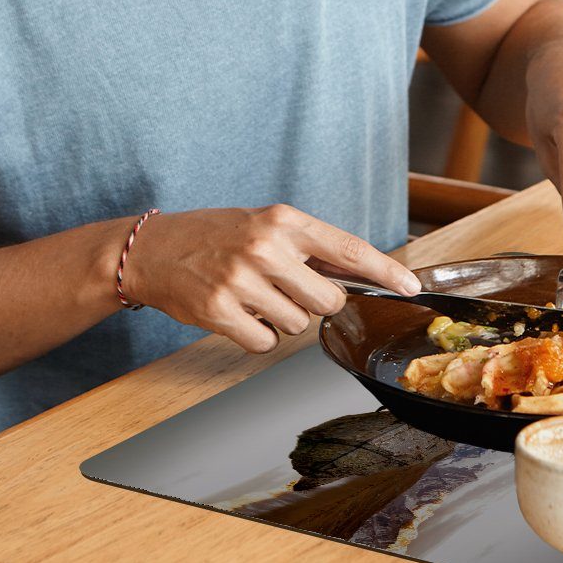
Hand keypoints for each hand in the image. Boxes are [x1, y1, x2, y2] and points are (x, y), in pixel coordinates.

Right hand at [119, 205, 420, 352]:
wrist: (152, 249)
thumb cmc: (216, 236)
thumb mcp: (266, 225)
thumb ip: (311, 248)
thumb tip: (362, 272)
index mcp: (284, 221)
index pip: (348, 248)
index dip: (384, 271)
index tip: (410, 286)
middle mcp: (266, 247)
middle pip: (328, 300)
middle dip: (317, 304)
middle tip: (288, 290)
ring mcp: (241, 279)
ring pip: (297, 324)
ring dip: (282, 319)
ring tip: (254, 296)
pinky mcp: (219, 310)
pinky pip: (265, 341)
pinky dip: (258, 336)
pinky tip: (239, 315)